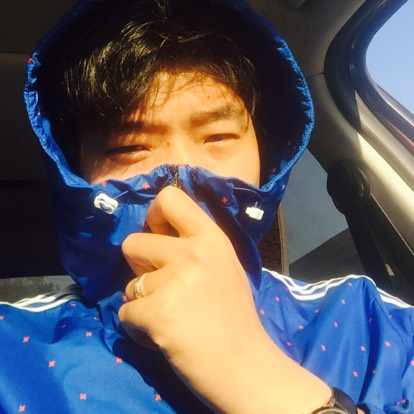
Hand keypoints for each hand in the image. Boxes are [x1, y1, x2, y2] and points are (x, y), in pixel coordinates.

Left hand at [119, 186, 330, 412]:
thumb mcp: (223, 265)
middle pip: (133, 242)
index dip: (154, 214)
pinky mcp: (157, 312)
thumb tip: (157, 234)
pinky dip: (137, 325)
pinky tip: (162, 334)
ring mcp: (174, 281)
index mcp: (211, 238)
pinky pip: (125, 311)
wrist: (245, 366)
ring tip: (171, 316)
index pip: (169, 198)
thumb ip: (194, 245)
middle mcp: (192, 252)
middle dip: (140, 265)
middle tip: (164, 287)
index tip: (157, 232)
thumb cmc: (234, 316)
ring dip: (143, 301)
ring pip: (130, 283)